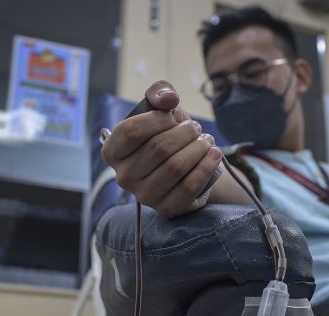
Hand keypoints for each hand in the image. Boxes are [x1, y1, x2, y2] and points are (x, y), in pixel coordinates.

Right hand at [101, 81, 222, 217]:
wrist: (186, 168)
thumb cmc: (168, 135)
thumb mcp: (160, 110)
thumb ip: (159, 93)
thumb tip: (168, 99)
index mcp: (113, 152)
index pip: (131, 131)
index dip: (158, 118)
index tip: (174, 115)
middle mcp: (123, 177)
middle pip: (158, 148)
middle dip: (185, 133)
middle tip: (196, 129)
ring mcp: (144, 196)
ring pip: (175, 166)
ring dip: (198, 148)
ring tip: (207, 141)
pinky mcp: (166, 209)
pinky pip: (189, 187)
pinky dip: (206, 166)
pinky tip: (214, 154)